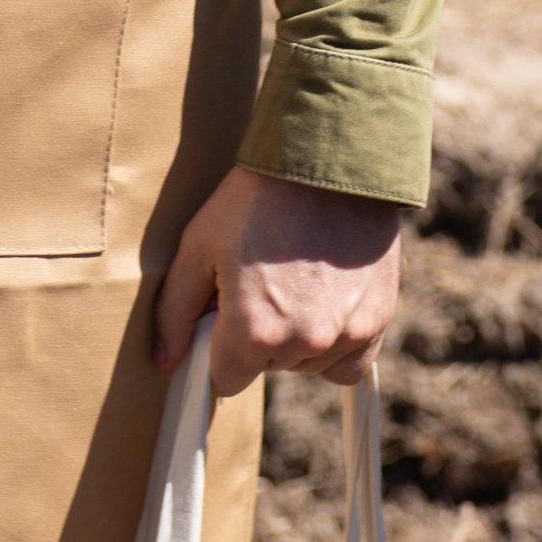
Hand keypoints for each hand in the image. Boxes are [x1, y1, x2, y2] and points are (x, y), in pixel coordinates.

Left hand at [154, 163, 400, 397]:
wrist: (327, 162)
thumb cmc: (257, 199)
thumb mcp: (199, 246)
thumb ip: (176, 311)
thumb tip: (165, 360)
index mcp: (253, 333)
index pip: (225, 379)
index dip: (219, 347)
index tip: (223, 317)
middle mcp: (302, 344)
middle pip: (268, 369)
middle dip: (258, 336)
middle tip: (261, 279)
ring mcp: (345, 336)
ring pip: (308, 364)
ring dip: (298, 337)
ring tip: (295, 278)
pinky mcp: (376, 322)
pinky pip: (348, 362)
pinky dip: (336, 344)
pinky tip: (325, 301)